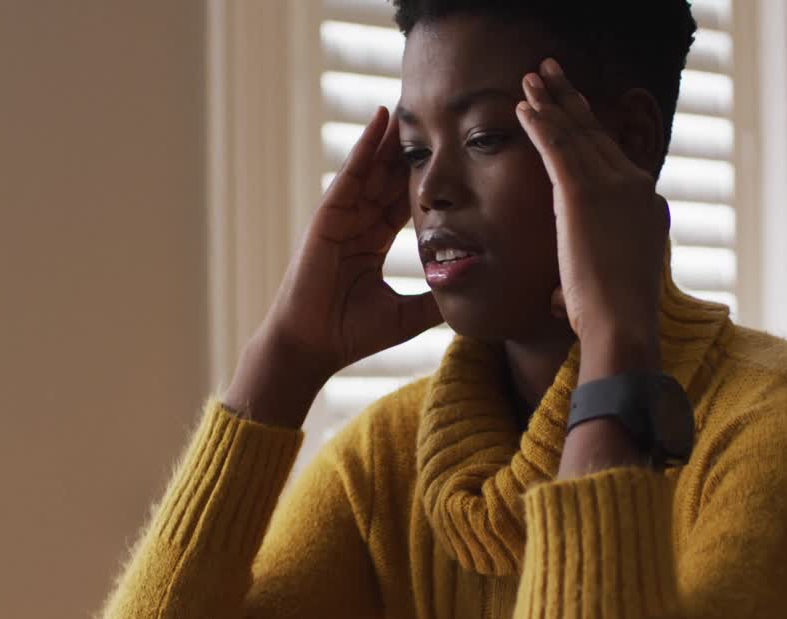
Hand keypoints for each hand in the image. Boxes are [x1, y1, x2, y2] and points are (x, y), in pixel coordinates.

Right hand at [225, 108, 440, 425]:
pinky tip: (380, 119)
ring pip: (372, 168)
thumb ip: (436, 301)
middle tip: (434, 115)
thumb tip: (473, 297)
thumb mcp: (407, 315)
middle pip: (389, 177)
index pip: (403, 201)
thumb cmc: (352, 333)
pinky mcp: (328, 216)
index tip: (449, 155)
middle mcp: (358, 225)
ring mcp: (342, 217)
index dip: (423, 178)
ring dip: (391, 137)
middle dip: (409, 149)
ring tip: (412, 103)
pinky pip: (351, 174)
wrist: (314, 347)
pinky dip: (365, 145)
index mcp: (373, 243)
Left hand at [516, 58, 666, 373]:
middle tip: (550, 72)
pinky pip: (558, 148)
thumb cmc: (613, 319)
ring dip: (551, 101)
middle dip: (570, 99)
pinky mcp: (584, 194)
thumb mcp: (607, 287)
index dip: (589, 128)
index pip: (613, 157)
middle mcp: (637, 186)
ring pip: (576, 134)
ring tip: (531, 77)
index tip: (572, 106)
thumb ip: (584, 282)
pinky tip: (524, 107)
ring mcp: (613, 187)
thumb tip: (556, 302)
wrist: (623, 325)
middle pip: (597, 134)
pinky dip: (541, 124)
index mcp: (647, 205)